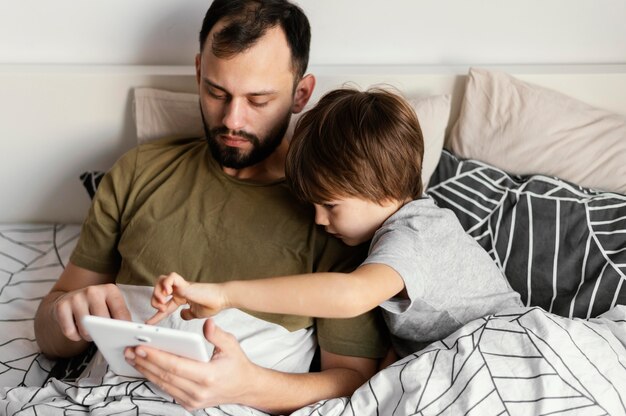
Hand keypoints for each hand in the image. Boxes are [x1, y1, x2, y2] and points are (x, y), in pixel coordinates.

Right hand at [53, 283, 130, 341]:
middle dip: (103, 334)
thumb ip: (121, 316)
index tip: (122, 336)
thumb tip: (128, 335)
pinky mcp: (61, 306)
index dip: (122, 329)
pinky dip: (75, 336)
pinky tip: (77, 330)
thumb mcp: (112, 306)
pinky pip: (70, 331)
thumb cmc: (97, 306)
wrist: (71, 298)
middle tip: (102, 333)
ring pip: (86, 329)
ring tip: (90, 330)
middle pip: (102, 322)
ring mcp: (76, 297)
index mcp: (110, 290)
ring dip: (88, 336)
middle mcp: (93, 291)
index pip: (121, 313)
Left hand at [125, 318, 256, 410]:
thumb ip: (217, 334)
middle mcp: (198, 391)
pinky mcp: (189, 404)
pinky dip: (154, 378)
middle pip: (165, 376)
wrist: (245, 388)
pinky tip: (145, 368)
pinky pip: (167, 390)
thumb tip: (206, 323)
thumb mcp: (231, 345)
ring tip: (131, 357)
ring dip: (145, 371)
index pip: (175, 366)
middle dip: (144, 362)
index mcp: (208, 375)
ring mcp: (193, 400)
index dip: (156, 357)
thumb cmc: (237, 364)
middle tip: (129, 349)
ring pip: (163, 385)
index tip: (141, 347)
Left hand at [147, 272, 227, 324]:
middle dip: (154, 301)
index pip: (164, 304)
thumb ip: (188, 314)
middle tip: (162, 310)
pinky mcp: (185, 283)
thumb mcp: (196, 314)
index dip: (155, 314)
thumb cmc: (213, 304)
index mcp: (181, 297)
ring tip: (164, 302)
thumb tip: (182, 315)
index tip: (149, 323)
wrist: (222, 300)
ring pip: (160, 280)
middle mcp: (179, 290)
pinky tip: (168, 293)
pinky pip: (170, 277)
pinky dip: (166, 284)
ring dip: (157, 292)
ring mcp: (181, 285)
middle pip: (157, 289)